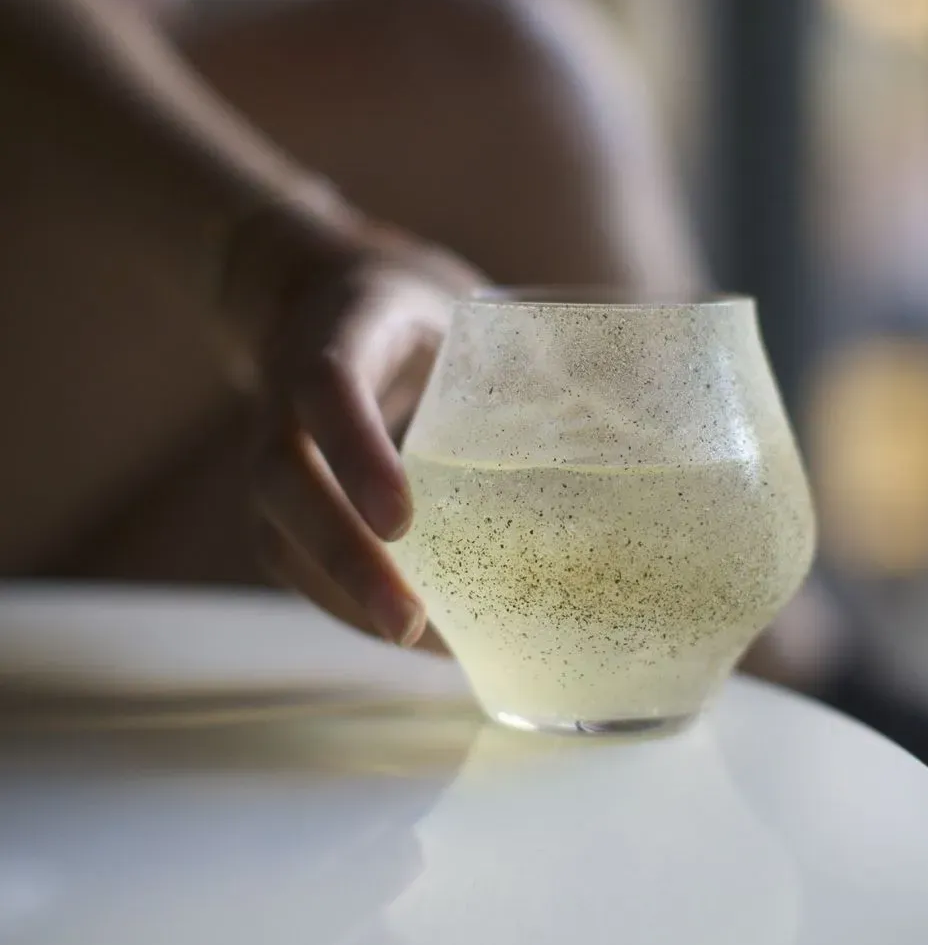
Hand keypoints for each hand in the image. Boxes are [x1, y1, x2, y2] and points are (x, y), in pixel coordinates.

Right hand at [223, 210, 479, 643]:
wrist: (313, 298)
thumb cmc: (412, 313)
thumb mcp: (459, 308)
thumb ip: (521, 352)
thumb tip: (640, 403)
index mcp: (338, 332)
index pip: (329, 388)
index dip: (358, 453)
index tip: (402, 519)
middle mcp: (283, 395)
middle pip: (281, 479)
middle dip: (342, 556)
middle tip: (409, 622)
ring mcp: (269, 449)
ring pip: (275, 532)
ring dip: (344, 597)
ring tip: (422, 646)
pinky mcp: (278, 499)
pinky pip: (292, 560)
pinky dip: (348, 604)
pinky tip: (415, 636)